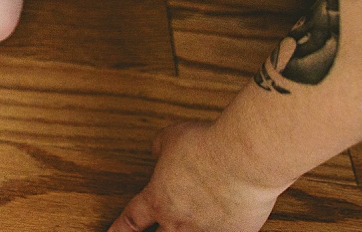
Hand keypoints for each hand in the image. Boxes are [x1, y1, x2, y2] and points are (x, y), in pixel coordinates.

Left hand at [107, 121, 283, 231]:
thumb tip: (158, 152)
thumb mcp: (171, 137)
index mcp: (158, 199)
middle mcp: (179, 222)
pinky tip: (222, 224)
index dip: (118, 229)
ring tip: (185, 227)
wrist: (243, 158)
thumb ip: (160, 149)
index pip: (131, 220)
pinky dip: (218, 230)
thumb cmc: (208, 146)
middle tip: (149, 231)